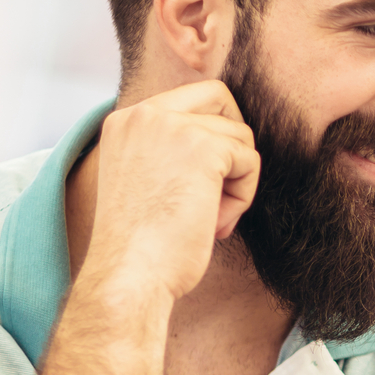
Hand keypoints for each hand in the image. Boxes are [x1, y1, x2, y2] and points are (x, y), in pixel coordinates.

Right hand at [82, 81, 261, 300]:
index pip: (190, 98)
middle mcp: (144, 114)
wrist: (130, 275)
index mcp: (125, 121)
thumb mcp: (145, 181)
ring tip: (207, 219)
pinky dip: (242, 197)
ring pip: (240, 137)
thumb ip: (170, 151)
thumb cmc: (140, 247)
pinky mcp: (203, 148)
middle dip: (232, 143)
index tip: (201, 182)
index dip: (211, 135)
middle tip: (219, 188)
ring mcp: (173, 127)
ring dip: (235, 183)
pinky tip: (214, 225)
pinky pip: (249, 161)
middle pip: (221, 98)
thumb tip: (225, 145)